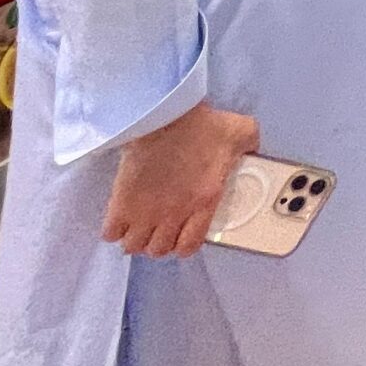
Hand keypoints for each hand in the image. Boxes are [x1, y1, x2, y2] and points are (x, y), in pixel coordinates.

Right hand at [104, 103, 259, 258]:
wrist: (165, 115)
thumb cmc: (204, 124)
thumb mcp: (242, 131)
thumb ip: (251, 145)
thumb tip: (254, 150)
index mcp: (204, 202)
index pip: (190, 246)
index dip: (184, 245)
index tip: (181, 234)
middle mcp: (173, 215)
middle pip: (158, 249)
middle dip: (158, 242)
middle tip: (158, 227)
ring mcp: (145, 212)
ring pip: (134, 246)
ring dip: (135, 238)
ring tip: (139, 224)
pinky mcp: (121, 203)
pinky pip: (110, 233)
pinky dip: (113, 229)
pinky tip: (120, 217)